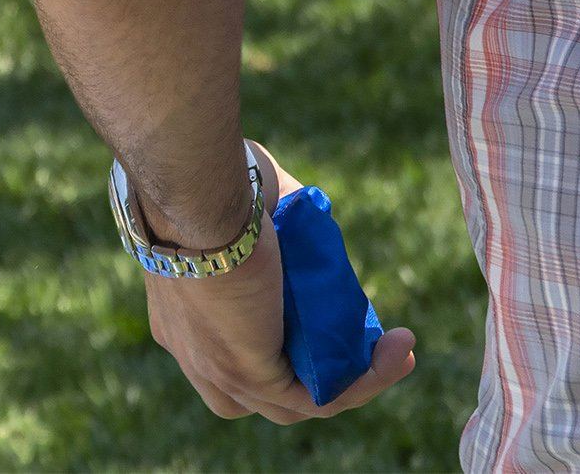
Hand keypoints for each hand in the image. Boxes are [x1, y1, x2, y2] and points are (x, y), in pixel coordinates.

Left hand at [141, 143, 416, 424]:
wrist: (193, 189)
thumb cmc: (209, 178)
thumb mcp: (244, 208)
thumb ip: (272, 221)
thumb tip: (304, 216)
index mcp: (179, 315)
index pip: (229, 355)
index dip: (281, 346)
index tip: (326, 320)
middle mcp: (190, 352)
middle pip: (263, 390)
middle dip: (325, 373)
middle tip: (368, 344)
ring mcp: (216, 369)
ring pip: (296, 400)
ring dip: (358, 379)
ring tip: (400, 347)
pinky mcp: (247, 374)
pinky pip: (318, 396)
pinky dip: (366, 379)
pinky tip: (399, 352)